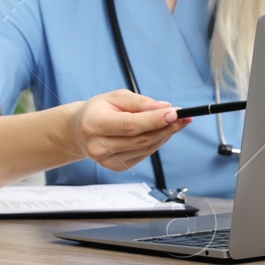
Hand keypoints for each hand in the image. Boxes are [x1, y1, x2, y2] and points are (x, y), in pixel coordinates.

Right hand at [68, 90, 191, 172]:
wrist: (81, 130)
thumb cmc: (99, 110)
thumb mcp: (116, 97)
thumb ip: (140, 102)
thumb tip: (164, 108)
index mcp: (95, 125)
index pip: (130, 125)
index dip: (155, 120)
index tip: (175, 113)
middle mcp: (98, 146)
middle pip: (141, 139)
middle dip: (166, 127)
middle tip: (183, 117)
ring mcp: (106, 161)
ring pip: (146, 148)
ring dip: (164, 135)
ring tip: (174, 122)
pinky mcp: (116, 167)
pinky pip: (143, 154)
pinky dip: (155, 143)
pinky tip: (159, 132)